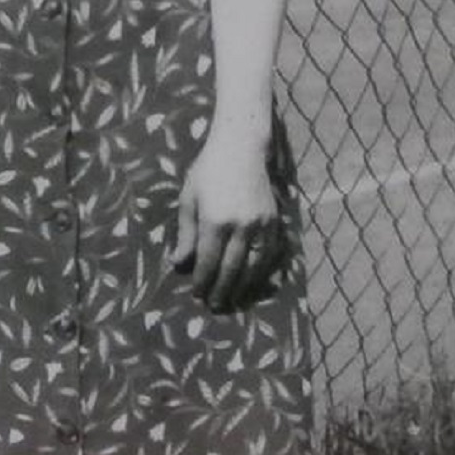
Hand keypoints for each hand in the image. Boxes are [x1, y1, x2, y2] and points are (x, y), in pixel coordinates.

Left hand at [174, 136, 280, 311]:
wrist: (242, 148)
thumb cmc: (208, 171)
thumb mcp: (189, 199)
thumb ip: (186, 234)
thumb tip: (178, 264)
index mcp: (215, 221)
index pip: (207, 262)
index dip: (202, 281)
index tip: (196, 295)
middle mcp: (240, 226)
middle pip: (231, 269)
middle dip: (221, 290)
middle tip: (215, 306)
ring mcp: (261, 225)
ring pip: (254, 267)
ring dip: (243, 288)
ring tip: (234, 301)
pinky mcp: (275, 222)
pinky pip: (270, 255)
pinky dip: (262, 272)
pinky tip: (254, 282)